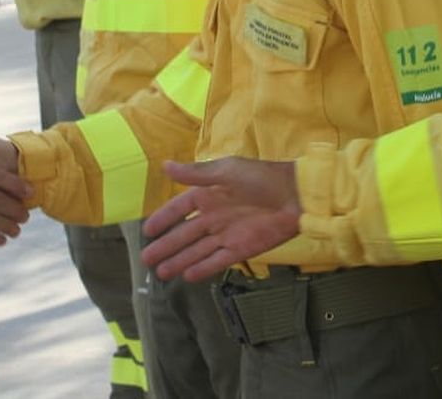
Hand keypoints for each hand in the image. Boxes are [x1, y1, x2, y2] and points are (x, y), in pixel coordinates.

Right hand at [141, 158, 301, 281]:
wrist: (296, 196)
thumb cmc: (262, 177)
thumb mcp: (227, 170)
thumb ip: (196, 174)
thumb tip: (165, 165)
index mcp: (210, 194)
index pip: (180, 208)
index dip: (163, 219)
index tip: (147, 230)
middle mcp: (215, 216)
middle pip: (184, 234)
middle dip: (166, 247)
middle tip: (145, 259)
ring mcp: (227, 234)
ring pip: (197, 251)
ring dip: (179, 261)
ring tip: (160, 273)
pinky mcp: (241, 249)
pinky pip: (216, 261)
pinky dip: (202, 268)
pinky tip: (187, 276)